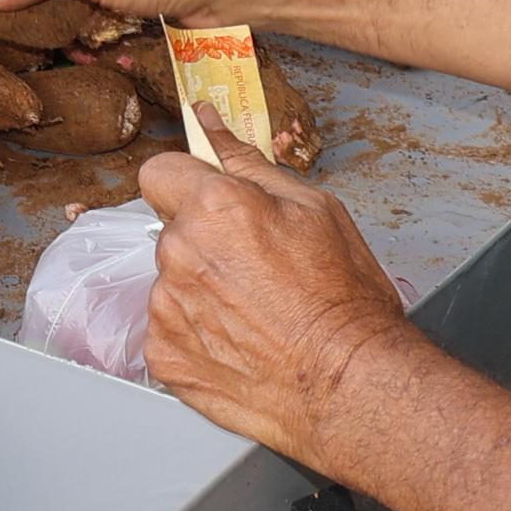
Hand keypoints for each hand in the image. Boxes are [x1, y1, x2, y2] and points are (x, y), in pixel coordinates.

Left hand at [140, 144, 413, 473]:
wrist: (351, 385)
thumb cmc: (344, 302)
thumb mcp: (315, 209)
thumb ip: (248, 163)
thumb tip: (211, 125)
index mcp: (214, 208)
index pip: (160, 172)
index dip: (186, 183)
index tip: (207, 199)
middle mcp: (180, 254)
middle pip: (172, 230)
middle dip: (205, 241)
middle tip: (256, 268)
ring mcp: (166, 308)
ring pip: (172, 281)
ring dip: (201, 289)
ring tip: (254, 312)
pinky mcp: (165, 356)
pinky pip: (169, 328)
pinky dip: (197, 334)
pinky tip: (240, 341)